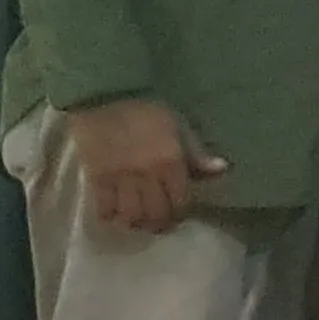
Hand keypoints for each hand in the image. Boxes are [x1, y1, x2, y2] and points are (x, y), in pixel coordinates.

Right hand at [66, 96, 226, 233]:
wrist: (105, 96)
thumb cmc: (147, 109)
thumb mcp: (179, 125)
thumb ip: (197, 152)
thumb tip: (222, 169)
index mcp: (171, 161)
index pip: (181, 202)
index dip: (182, 212)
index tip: (181, 211)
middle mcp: (147, 175)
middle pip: (156, 215)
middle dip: (161, 223)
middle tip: (161, 220)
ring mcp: (120, 179)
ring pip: (131, 217)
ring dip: (137, 222)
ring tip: (139, 219)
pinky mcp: (96, 179)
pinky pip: (104, 209)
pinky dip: (111, 216)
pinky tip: (116, 213)